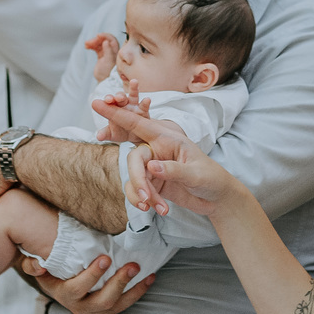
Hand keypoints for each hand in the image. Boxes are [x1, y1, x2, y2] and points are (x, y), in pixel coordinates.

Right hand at [19, 254, 153, 313]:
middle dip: (119, 283)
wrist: (58, 285)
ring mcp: (96, 312)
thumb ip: (33, 265)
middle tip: (132, 266)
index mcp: (64, 295)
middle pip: (103, 300)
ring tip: (146, 273)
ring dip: (134, 289)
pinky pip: (126, 304)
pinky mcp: (108, 312)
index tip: (105, 258)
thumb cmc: (51, 271)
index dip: (92, 276)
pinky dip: (139, 291)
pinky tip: (150, 277)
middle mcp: (81, 307)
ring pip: (118, 305)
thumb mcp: (38, 267)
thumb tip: (37, 264)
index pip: (78, 288)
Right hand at [84, 33, 119, 82]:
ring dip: (93, 42)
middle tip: (89, 42)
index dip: (105, 36)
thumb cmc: (108, 72)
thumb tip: (106, 41)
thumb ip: (108, 51)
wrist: (104, 81)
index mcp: (116, 51)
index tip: (98, 35)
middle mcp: (112, 50)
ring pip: (99, 43)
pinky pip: (96, 47)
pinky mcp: (101, 56)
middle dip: (96, 40)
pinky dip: (91, 46)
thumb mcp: (108, 61)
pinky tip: (86, 47)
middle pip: (104, 40)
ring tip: (86, 45)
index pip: (111, 39)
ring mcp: (106, 53)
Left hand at [93, 82, 150, 143]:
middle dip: (119, 96)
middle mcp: (123, 104)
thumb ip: (105, 133)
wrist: (134, 136)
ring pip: (133, 95)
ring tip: (134, 82)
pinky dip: (146, 102)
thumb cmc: (120, 131)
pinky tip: (147, 99)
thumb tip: (98, 137)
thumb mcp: (112, 134)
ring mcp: (134, 106)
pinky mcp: (144, 111)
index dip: (108, 99)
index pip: (110, 102)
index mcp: (113, 108)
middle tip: (118, 97)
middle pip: (121, 97)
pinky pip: (144, 105)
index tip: (108, 100)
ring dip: (133, 89)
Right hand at [94, 98, 243, 219]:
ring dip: (142, 195)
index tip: (96, 102)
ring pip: (133, 177)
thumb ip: (173, 170)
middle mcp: (157, 149)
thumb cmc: (212, 178)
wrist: (217, 198)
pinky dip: (144, 201)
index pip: (138, 123)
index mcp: (167, 137)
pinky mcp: (152, 182)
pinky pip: (137, 190)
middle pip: (133, 159)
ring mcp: (153, 166)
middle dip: (137, 180)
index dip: (116, 114)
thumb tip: (150, 167)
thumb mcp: (196, 174)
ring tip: (160, 209)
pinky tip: (161, 210)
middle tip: (145, 200)